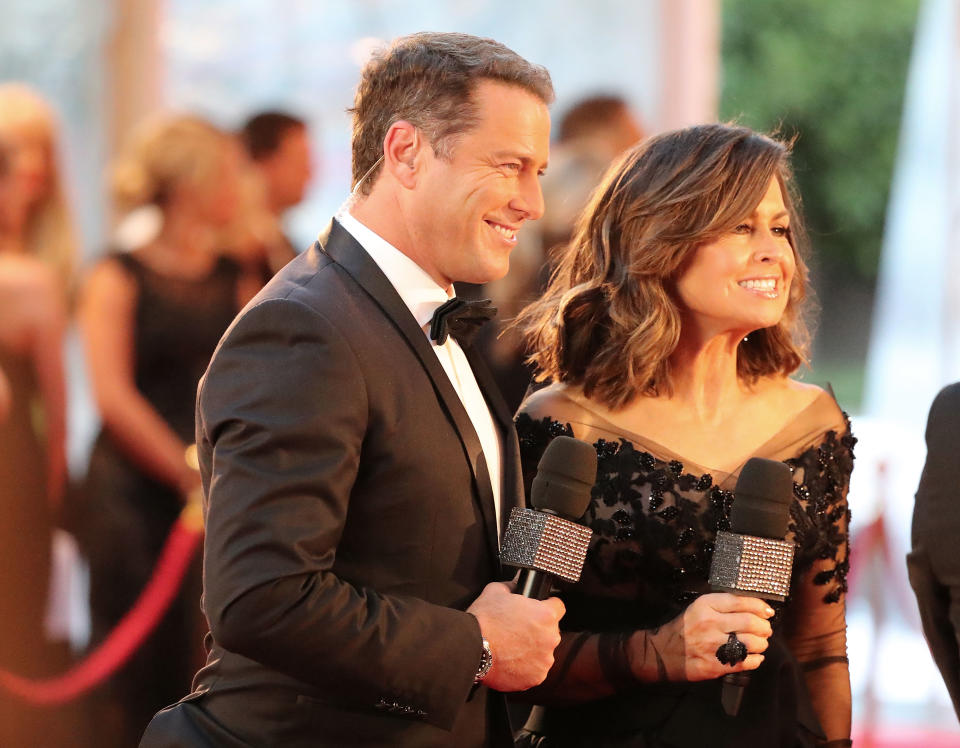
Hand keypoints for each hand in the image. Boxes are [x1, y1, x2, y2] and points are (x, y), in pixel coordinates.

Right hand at [466, 581, 564, 691]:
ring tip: (512, 647)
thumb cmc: (484, 620)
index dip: (548, 605)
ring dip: (533, 649)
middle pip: (551, 631)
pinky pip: (535, 669)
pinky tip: (511, 661)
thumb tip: (517, 583)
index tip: (539, 609)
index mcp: (545, 615)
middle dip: (539, 629)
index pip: (558, 606)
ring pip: (544, 652)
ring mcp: (544, 660)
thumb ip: (512, 585)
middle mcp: (550, 638)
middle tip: (519, 629)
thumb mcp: (496, 591)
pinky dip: (526, 667)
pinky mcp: (535, 677)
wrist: (470, 649)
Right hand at [632, 593, 773, 681]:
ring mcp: (713, 645)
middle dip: (764, 627)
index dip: (760, 606)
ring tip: (760, 643)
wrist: (663, 652)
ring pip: (752, 643)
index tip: (768, 611)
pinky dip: (756, 659)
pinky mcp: (716, 665)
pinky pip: (746, 662)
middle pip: (751, 622)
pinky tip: (755, 657)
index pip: (741, 601)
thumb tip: (754, 607)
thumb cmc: (684, 628)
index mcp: (706, 605)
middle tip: (765, 629)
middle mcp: (710, 623)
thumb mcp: (698, 608)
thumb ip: (722, 605)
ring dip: (762, 644)